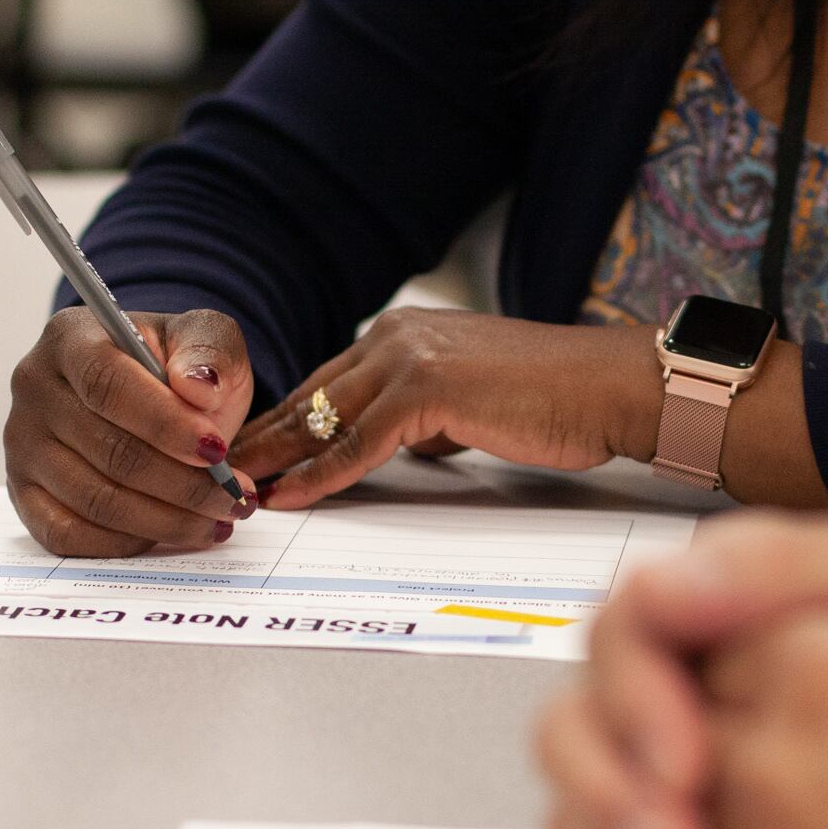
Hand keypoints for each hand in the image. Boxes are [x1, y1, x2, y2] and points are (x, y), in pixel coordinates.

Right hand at [5, 308, 257, 556]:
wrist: (151, 395)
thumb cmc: (176, 366)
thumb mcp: (207, 339)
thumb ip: (210, 351)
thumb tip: (200, 389)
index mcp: (72, 338)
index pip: (107, 385)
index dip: (164, 423)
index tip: (216, 450)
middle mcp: (34, 389)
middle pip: (107, 450)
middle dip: (183, 484)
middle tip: (235, 498)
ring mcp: (22, 445)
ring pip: (94, 500)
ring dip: (167, 520)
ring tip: (219, 520)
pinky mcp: (24, 493)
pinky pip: (68, 535)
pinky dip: (125, 543)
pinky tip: (170, 534)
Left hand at [229, 309, 663, 510]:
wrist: (610, 389)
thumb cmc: (558, 402)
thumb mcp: (472, 406)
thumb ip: (426, 418)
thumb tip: (397, 447)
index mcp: (407, 333)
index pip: (327, 385)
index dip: (283, 426)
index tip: (248, 458)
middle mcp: (399, 334)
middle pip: (310, 397)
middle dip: (261, 441)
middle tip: (217, 477)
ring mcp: (411, 357)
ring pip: (323, 417)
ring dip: (275, 458)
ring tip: (237, 493)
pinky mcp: (430, 389)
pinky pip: (358, 442)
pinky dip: (320, 473)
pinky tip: (290, 496)